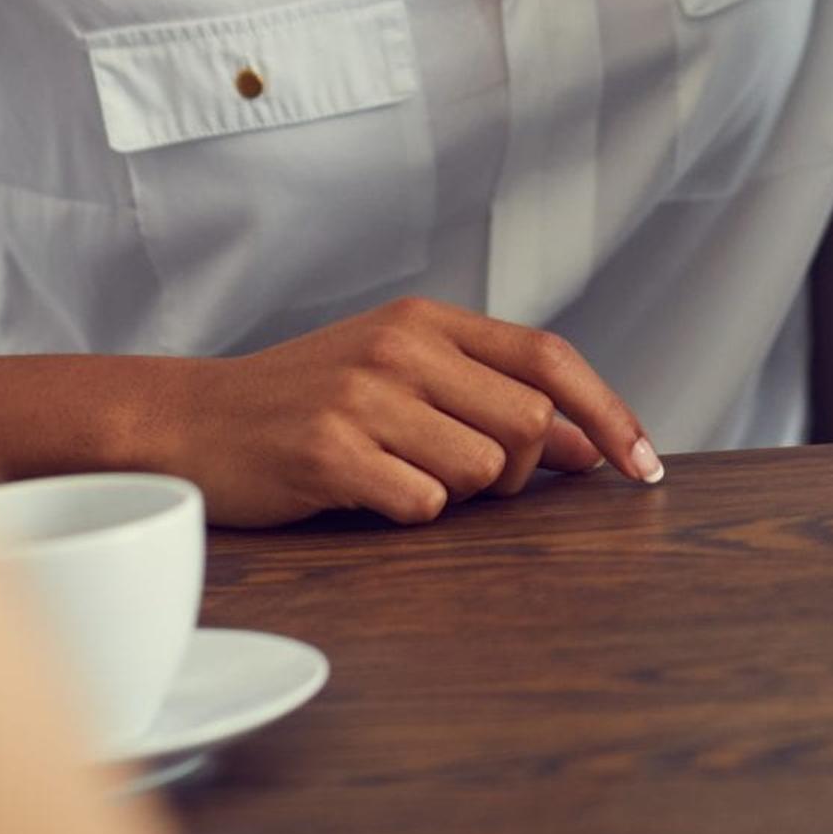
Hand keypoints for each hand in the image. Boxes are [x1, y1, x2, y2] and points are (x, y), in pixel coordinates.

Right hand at [120, 298, 662, 526]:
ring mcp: (364, 396)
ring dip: (456, 493)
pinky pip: (421, 504)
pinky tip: (364, 493)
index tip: (645, 467)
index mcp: (426, 320)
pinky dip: (406, 512)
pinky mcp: (329, 451)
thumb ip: (488, 398)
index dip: (609, 413)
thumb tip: (590, 446)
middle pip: (529, 422)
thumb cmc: (303, 402)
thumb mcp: (398, 377)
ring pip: (480, 470)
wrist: (188, 419)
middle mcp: (401, 347)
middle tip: (466, 480)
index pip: (549, 358)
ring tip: (397, 475)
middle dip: (519, 470)